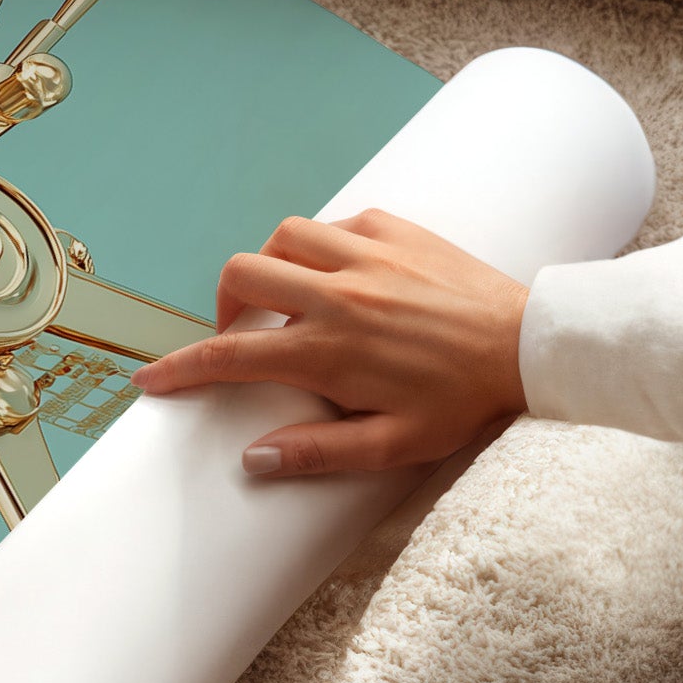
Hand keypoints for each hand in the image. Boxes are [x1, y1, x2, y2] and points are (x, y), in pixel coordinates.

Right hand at [132, 209, 527, 477]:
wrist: (531, 346)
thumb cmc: (464, 401)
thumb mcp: (394, 445)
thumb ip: (319, 452)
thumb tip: (253, 459)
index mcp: (329, 350)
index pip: (230, 356)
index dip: (180, 368)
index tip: (151, 379)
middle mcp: (337, 294)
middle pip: (241, 276)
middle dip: (223, 305)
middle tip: (241, 334)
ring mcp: (366, 255)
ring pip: (282, 237)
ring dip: (271, 266)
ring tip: (287, 297)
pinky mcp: (395, 229)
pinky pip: (336, 223)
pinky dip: (322, 245)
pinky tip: (340, 273)